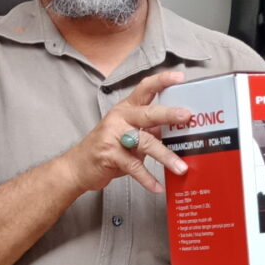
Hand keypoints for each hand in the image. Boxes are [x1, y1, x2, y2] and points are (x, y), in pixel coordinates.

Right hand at [58, 68, 193, 197]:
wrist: (78, 166)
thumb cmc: (108, 148)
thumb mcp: (129, 134)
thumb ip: (150, 130)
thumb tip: (177, 130)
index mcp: (126, 109)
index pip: (144, 88)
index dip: (162, 81)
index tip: (179, 77)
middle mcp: (120, 118)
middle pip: (148, 113)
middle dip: (169, 114)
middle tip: (187, 116)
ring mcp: (113, 136)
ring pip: (145, 142)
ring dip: (165, 156)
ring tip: (180, 167)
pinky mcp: (109, 155)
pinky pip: (134, 167)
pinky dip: (147, 178)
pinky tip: (157, 186)